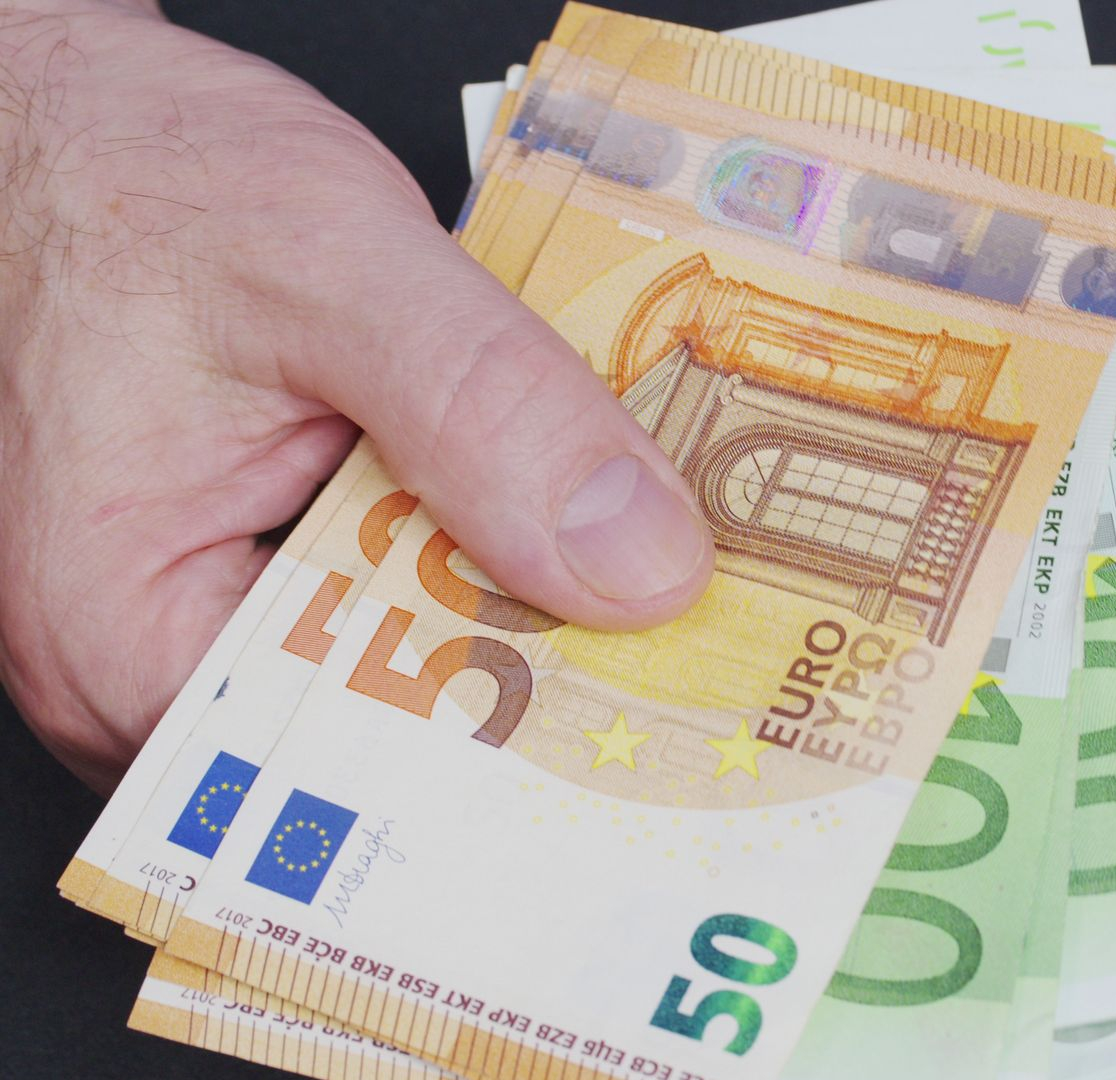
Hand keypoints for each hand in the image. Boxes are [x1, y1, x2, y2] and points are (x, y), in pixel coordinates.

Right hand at [0, 1, 713, 790]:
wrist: (53, 112)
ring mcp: (198, 611)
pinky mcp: (250, 559)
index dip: (523, 750)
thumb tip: (636, 562)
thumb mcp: (330, 261)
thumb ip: (487, 407)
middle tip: (684, 621)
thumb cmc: (122, 175)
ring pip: (400, 658)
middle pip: (395, 731)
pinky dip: (471, 547)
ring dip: (515, 599)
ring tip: (627, 551)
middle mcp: (148, 656)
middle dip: (542, 672)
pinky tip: (543, 502)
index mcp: (129, 635)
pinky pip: (386, 591)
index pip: (362, 773)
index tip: (661, 710)